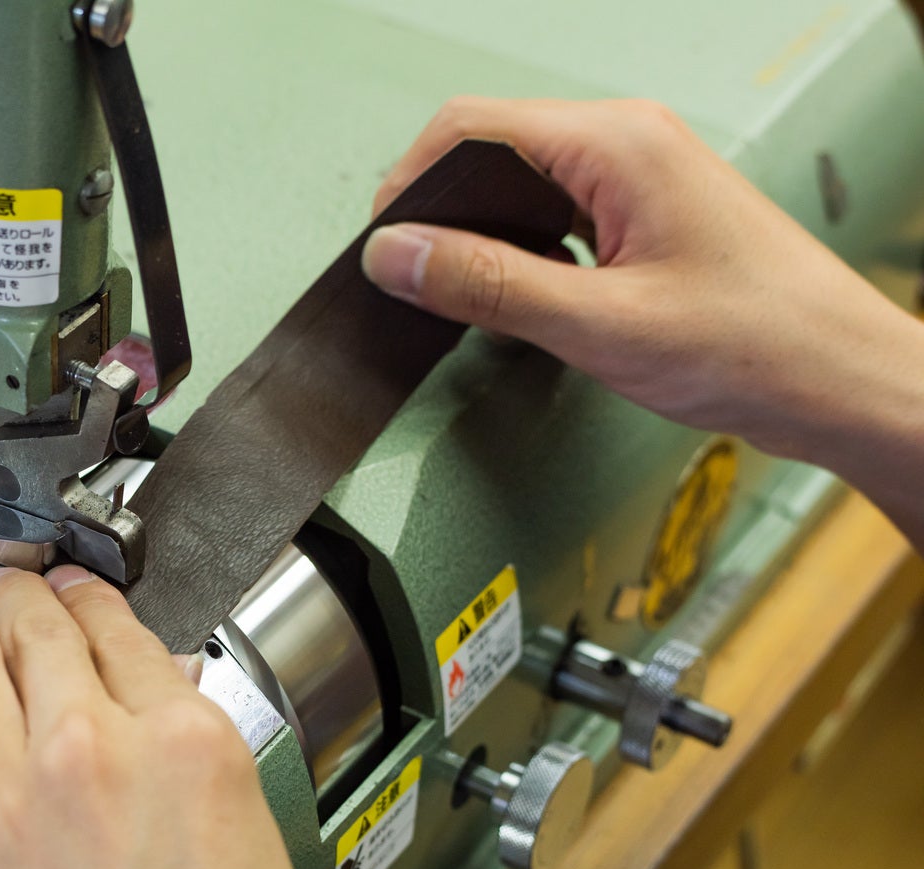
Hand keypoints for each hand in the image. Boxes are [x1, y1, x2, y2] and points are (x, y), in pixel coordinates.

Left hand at [0, 565, 381, 868]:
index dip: (89, 597)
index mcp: (189, 746)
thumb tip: (153, 703)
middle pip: (35, 626)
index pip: (118, 625)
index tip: (74, 593)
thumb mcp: (254, 849)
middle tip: (8, 594)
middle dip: (19, 597)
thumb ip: (193, 762)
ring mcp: (9, 808)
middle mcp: (94, 755)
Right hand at [361, 98, 923, 545]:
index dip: (410, 186)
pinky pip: (554, 210)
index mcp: (617, 144)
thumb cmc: (756, 346)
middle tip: (413, 278)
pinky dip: (520, 249)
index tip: (387, 249)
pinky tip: (519, 297)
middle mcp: (629, 143)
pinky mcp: (645, 213)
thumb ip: (488, 285)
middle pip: (489, 148)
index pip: (469, 128)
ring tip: (464, 293)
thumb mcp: (597, 324)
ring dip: (481, 233)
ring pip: (520, 182)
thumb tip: (398, 254)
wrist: (840, 382)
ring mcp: (640, 175)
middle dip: (439, 211)